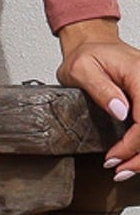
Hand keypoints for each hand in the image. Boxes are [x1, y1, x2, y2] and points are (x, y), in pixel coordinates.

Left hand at [56, 18, 139, 177]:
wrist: (94, 44)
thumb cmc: (87, 54)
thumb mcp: (81, 68)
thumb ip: (100, 89)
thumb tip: (120, 111)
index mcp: (139, 74)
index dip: (132, 144)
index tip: (113, 158)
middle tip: (119, 171)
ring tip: (125, 169)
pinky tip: (134, 158)